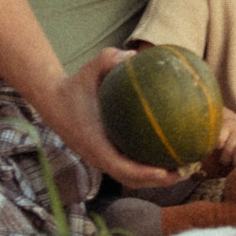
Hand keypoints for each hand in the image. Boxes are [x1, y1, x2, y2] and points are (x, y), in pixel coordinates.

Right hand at [52, 50, 189, 187]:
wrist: (53, 101)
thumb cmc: (75, 85)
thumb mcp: (90, 68)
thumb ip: (108, 59)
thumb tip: (132, 55)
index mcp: (95, 144)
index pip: (121, 167)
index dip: (143, 173)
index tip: (163, 171)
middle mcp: (98, 157)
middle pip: (131, 179)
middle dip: (158, 181)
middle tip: (182, 173)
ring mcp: (101, 159)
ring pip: (131, 177)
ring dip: (155, 179)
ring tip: (182, 170)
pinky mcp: (104, 156)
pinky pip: (128, 166)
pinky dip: (147, 167)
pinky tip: (167, 154)